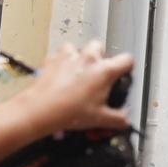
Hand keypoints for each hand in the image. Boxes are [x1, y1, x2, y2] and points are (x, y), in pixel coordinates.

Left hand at [10, 41, 134, 137]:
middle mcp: (88, 59)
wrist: (39, 111)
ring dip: (78, 56)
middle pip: (99, 46)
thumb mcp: (99, 119)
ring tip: (76, 70)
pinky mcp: (51, 61)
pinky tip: (58, 74)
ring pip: (76, 47)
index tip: (123, 73)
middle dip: (99, 56)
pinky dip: (58, 62)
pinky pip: (57, 56)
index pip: (127, 59)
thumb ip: (118, 118)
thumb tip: (125, 120)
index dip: (127, 66)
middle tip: (96, 72)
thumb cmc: (69, 112)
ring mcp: (68, 57)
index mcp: (104, 71)